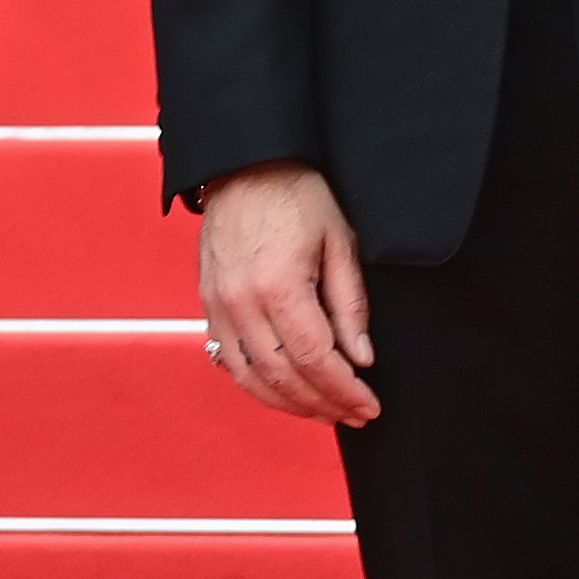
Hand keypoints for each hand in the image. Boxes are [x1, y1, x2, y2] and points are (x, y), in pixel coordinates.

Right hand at [196, 161, 378, 424]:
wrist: (245, 165)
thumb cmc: (297, 196)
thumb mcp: (340, 243)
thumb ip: (350, 305)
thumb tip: (361, 358)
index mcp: (277, 285)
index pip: (314, 360)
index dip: (344, 391)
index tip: (369, 406)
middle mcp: (240, 302)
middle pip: (283, 377)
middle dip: (323, 404)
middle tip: (354, 414)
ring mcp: (218, 306)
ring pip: (251, 378)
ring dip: (290, 403)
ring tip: (324, 410)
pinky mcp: (208, 306)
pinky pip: (230, 361)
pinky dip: (259, 384)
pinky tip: (286, 390)